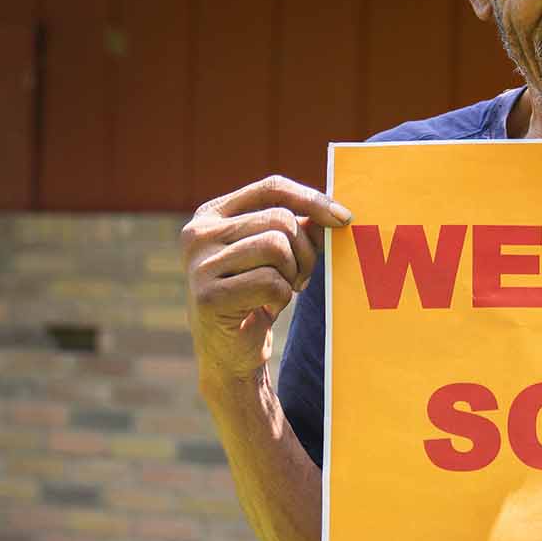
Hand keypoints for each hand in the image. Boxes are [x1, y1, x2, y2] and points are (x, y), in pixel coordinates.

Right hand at [181, 175, 352, 383]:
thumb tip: (334, 215)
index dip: (312, 199)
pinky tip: (265, 308)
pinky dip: (281, 297)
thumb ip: (298, 228)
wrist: (229, 352)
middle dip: (305, 251)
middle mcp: (198, 234)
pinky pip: (271, 282)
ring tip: (281, 290)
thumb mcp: (276, 255)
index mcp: (211, 214)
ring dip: (292, 274)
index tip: (344, 218)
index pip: (271, 188)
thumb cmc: (256, 295)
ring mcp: (199, 265)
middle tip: (300, 278)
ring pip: (277, 247)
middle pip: (281, 220)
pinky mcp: (208, 297)